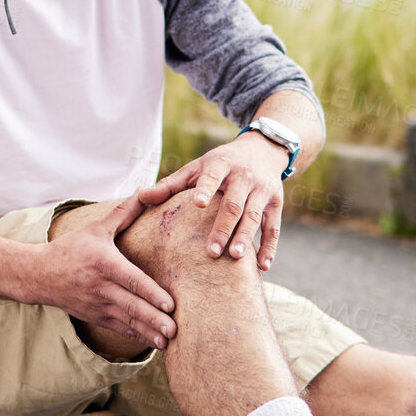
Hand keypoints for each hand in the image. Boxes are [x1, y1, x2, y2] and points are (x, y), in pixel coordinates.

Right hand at [33, 193, 176, 349]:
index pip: (132, 281)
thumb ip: (123, 213)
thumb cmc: (71, 248)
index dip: (151, 294)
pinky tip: (153, 342)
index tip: (170, 305)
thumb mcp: (95, 228)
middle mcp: (101, 287)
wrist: (38, 274)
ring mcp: (97, 305)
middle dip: (154, 319)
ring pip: (127, 321)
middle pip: (132, 305)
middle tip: (175, 329)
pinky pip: (119, 328)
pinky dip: (136, 336)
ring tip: (168, 342)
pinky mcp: (94, 316)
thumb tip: (146, 192)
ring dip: (148, 332)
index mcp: (104, 263)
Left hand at [138, 134, 286, 268]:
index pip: (212, 177)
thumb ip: (170, 184)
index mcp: (221, 165)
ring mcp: (262, 190)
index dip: (206, 189)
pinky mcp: (276, 202)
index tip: (197, 203)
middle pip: (234, 204)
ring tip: (236, 257)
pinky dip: (270, 247)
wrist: (262, 150)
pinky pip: (274, 227)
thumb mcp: (196, 167)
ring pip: (254, 216)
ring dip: (247, 237)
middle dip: (223, 227)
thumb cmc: (220, 164)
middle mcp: (244, 176)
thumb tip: (140, 196)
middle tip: (211, 252)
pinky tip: (263, 266)